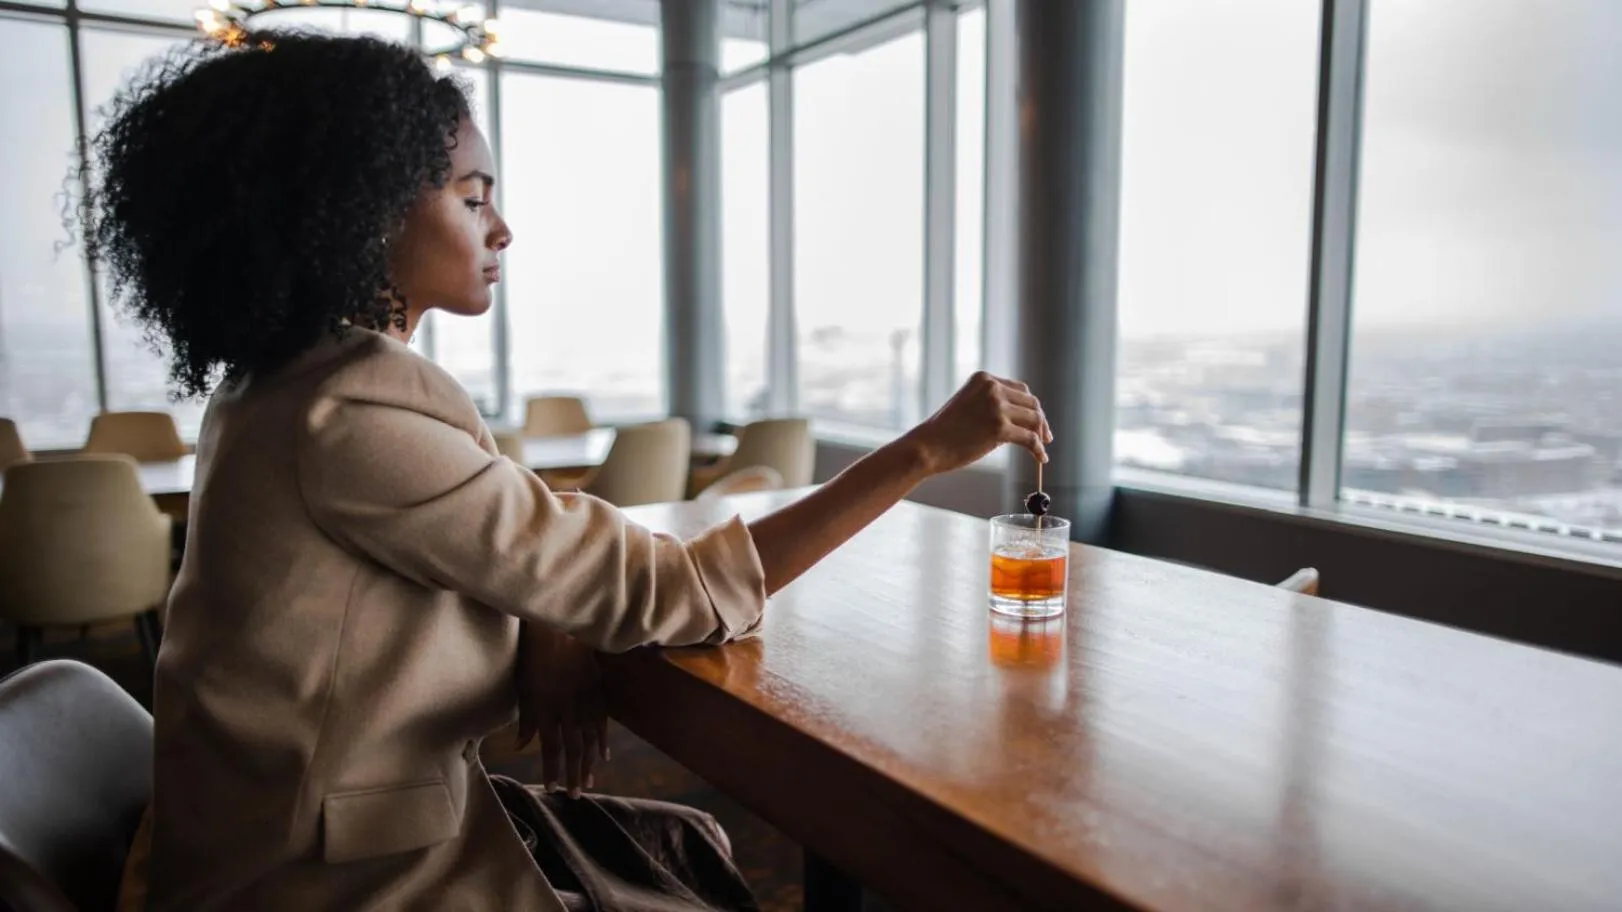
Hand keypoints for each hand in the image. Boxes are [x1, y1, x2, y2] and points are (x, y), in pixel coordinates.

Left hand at [514, 622, 607, 796]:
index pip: (551, 747)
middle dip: (573, 773)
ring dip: (588, 762)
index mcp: (547, 708)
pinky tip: (603, 755)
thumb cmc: (534, 655)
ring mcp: (585, 699)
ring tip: (588, 781)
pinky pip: (602, 719)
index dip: (553, 769)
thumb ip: (526, 719)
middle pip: (572, 748)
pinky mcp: (597, 689)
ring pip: (588, 738)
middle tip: (575, 795)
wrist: (558, 626)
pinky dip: (602, 739)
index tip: (553, 787)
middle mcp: (567, 708)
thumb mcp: (524, 687)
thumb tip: (521, 746)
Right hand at [902, 371, 1051, 474]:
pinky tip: (1040, 458)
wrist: (927, 446)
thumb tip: (1021, 421)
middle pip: (1031, 402)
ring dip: (1040, 436)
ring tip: (1041, 449)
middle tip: (1045, 437)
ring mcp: (996, 407)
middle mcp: (992, 388)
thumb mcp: (968, 405)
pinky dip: (1038, 450)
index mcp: (984, 379)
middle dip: (1040, 421)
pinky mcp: (999, 428)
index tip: (1036, 422)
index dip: (1031, 407)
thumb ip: (991, 405)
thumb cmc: (944, 431)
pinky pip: (1030, 439)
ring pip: (1034, 420)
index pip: (1020, 389)